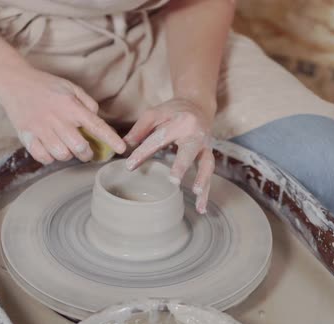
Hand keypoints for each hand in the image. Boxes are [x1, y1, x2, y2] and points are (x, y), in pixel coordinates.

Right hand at [0, 66, 125, 163]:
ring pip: (62, 155)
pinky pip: (44, 158)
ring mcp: (41, 129)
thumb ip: (87, 102)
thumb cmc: (45, 85)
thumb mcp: (70, 87)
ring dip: (68, 155)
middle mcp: (58, 119)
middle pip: (80, 147)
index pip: (96, 126)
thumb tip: (98, 118)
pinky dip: (50, 158)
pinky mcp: (27, 137)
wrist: (14, 82)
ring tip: (65, 147)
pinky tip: (50, 149)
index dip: (111, 139)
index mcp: (71, 106)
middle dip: (87, 154)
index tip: (122, 149)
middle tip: (86, 152)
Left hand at [124, 98, 214, 213]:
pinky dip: (207, 192)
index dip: (144, 152)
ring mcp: (205, 146)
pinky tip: (201, 208)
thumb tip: (124, 145)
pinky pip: (208, 174)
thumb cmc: (172, 112)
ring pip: (206, 164)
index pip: (159, 139)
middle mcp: (196, 134)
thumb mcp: (155, 114)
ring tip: (196, 193)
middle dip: (181, 165)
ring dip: (202, 180)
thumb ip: (140, 129)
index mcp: (180, 122)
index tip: (130, 166)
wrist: (198, 106)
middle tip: (173, 181)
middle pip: (189, 151)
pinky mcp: (208, 156)